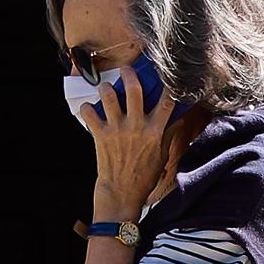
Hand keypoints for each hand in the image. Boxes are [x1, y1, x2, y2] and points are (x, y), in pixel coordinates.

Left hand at [76, 68, 178, 219]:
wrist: (121, 194)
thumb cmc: (143, 177)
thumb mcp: (162, 156)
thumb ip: (167, 135)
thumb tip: (176, 119)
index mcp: (154, 132)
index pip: (166, 102)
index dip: (169, 86)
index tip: (167, 76)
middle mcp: (136, 126)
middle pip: (134, 90)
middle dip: (130, 74)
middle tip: (126, 69)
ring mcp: (117, 130)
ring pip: (109, 97)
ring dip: (106, 88)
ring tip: (105, 88)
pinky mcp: (100, 135)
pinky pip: (89, 114)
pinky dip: (87, 108)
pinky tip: (90, 108)